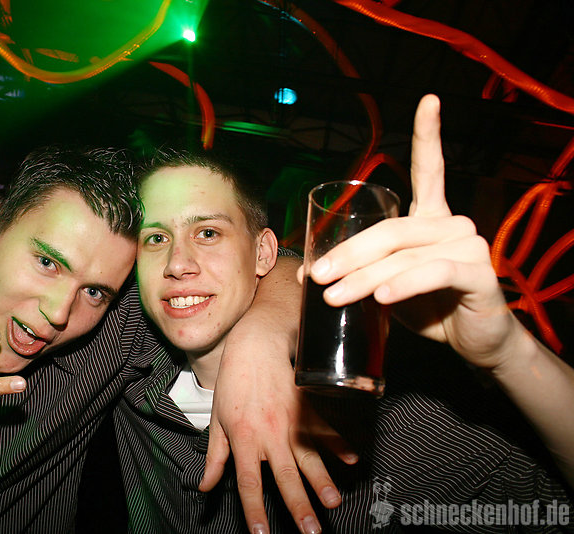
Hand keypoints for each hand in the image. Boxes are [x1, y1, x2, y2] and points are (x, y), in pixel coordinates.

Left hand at [204, 313, 356, 533]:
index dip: (255, 510)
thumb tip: (205, 486)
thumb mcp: (218, 420)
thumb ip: (215, 457)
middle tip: (310, 531)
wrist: (255, 345)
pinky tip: (352, 459)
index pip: (249, 482)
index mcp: (244, 439)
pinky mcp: (308, 408)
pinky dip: (340, 444)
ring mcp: (291, 421)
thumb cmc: (233, 383)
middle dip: (299, 506)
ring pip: (309, 457)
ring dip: (322, 481)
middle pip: (285, 476)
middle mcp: (269, 434)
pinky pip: (326, 430)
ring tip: (333, 502)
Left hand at [302, 94, 516, 370]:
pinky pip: (433, 273)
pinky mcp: (479, 275)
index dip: (428, 136)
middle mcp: (453, 225)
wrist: (473, 343)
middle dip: (347, 253)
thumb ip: (360, 271)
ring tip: (335, 297)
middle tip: (316, 276)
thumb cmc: (428, 308)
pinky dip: (403, 284)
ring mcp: (469, 247)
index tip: (429, 101)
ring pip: (404, 255)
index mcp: (432, 219)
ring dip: (364, 277)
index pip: (431, 170)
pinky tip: (381, 296)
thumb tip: (306, 272)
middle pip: (390, 229)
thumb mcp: (386, 285)